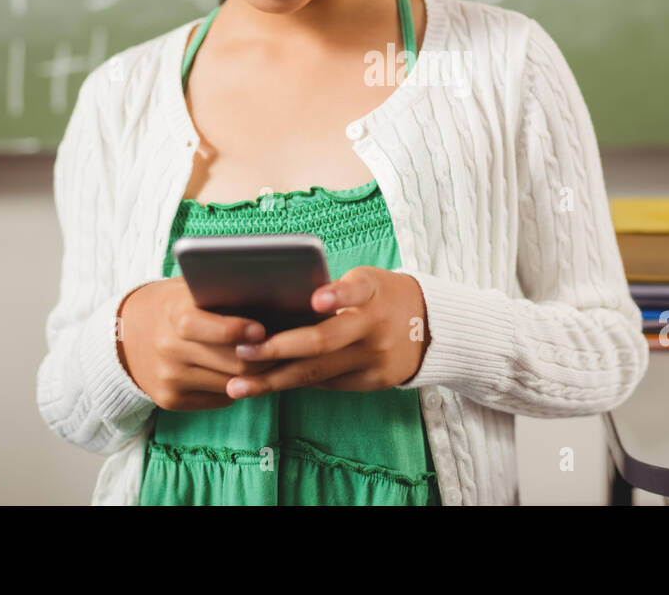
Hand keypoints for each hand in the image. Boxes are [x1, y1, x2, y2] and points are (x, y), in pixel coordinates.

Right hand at [117, 277, 281, 410]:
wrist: (126, 335)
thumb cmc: (174, 305)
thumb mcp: (190, 289)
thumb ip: (222, 293)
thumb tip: (272, 295)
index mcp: (174, 314)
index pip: (208, 327)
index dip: (237, 331)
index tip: (262, 330)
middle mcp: (169, 349)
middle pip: (231, 362)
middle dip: (264, 357)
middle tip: (286, 349)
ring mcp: (168, 378)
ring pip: (231, 384)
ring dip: (255, 375)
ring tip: (271, 361)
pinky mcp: (170, 400)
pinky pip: (219, 398)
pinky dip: (236, 387)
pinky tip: (242, 373)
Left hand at [224, 266, 429, 397]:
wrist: (431, 327)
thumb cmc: (382, 296)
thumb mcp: (367, 281)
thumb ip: (333, 291)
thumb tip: (277, 304)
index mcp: (373, 291)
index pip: (357, 289)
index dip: (337, 294)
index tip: (315, 298)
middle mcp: (375, 325)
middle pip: (323, 340)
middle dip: (278, 348)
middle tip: (241, 351)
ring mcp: (376, 358)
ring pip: (318, 372)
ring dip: (274, 379)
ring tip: (238, 386)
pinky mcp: (374, 381)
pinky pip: (328, 384)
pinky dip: (296, 383)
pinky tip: (266, 386)